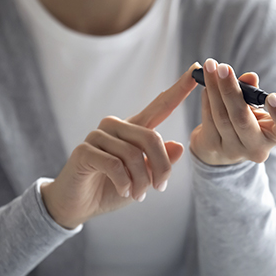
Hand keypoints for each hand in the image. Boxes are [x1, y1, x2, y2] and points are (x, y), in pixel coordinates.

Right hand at [40, 64, 198, 228]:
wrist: (78, 205)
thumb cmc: (111, 189)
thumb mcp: (144, 180)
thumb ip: (159, 163)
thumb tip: (179, 146)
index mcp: (133, 129)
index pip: (160, 106)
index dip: (178, 89)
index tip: (196, 70)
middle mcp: (115, 126)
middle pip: (151, 138)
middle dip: (162, 168)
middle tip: (160, 189)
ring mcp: (98, 136)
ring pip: (133, 155)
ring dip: (141, 181)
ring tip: (138, 196)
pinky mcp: (84, 151)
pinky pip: (114, 164)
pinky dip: (123, 182)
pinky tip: (124, 191)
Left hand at [190, 58, 275, 165]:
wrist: (222, 146)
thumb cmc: (246, 120)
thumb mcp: (255, 107)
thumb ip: (253, 92)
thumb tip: (249, 77)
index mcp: (275, 136)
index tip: (273, 96)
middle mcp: (256, 148)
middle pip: (242, 120)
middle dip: (231, 90)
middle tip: (223, 68)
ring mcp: (234, 151)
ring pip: (222, 117)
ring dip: (214, 89)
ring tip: (210, 68)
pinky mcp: (213, 148)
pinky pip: (208, 120)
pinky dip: (207, 99)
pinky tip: (206, 85)